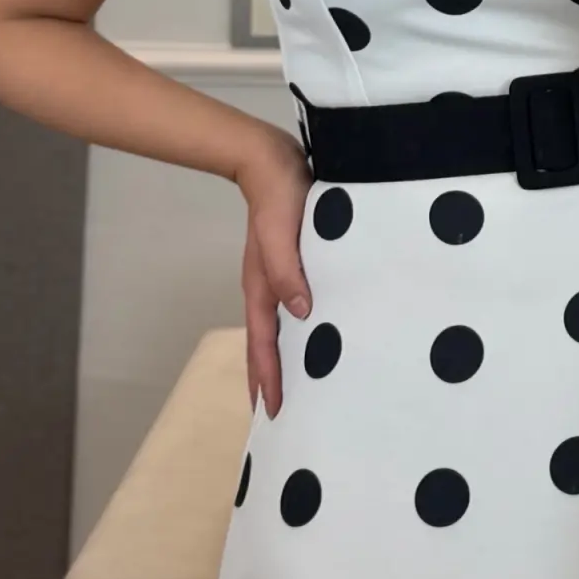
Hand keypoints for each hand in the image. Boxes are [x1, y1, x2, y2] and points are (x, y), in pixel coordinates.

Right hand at [237, 133, 313, 415]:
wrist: (272, 162)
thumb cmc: (279, 199)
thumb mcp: (281, 234)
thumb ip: (288, 272)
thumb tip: (301, 313)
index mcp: (260, 288)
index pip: (261, 344)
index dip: (266, 378)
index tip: (270, 412)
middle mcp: (267, 290)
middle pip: (264, 345)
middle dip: (267, 380)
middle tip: (276, 416)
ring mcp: (278, 279)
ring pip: (278, 330)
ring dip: (283, 360)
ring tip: (297, 388)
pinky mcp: (293, 267)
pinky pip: (294, 310)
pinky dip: (299, 333)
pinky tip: (317, 337)